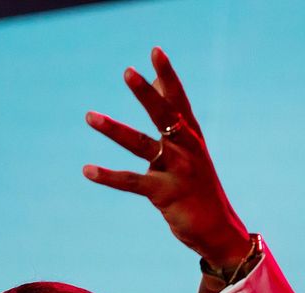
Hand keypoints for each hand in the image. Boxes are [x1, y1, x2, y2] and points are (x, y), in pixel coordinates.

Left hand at [83, 47, 251, 268]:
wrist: (217, 229)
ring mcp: (177, 171)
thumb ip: (173, 117)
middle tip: (127, 72)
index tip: (154, 51)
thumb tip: (158, 83)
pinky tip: (87, 170)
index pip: (178, 99)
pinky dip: (108, 176)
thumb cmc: (198, 186)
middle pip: (164, 115)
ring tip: (89, 115)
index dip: (167, 75)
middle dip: (146, 93)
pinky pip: (131, 182)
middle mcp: (186, 149)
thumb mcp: (190, 149)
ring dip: (113, 129)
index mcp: (192, 136)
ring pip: (141, 144)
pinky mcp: (165, 194)